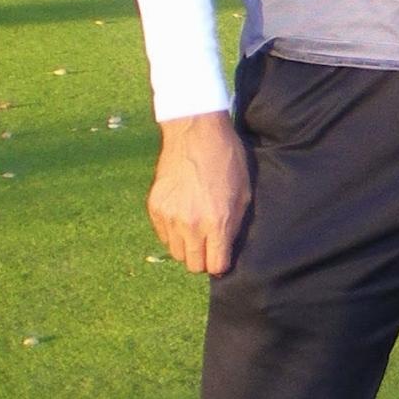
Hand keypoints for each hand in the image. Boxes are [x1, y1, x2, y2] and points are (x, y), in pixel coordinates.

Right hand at [147, 110, 251, 275]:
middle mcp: (191, 225)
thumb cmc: (227, 159)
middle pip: (193, 265)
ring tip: (196, 225)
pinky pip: (163, 235)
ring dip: (187, 245)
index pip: (215, 266)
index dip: (221, 263)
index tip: (222, 255)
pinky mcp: (154, 208)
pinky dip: (172, 231)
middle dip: (203, 258)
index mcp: (217, 222)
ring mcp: (170, 217)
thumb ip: (235, 225)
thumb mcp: (244, 192)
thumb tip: (227, 250)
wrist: (196, 132)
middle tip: (209, 241)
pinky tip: (182, 212)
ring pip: (176, 252)